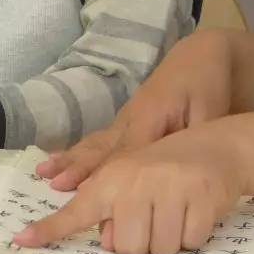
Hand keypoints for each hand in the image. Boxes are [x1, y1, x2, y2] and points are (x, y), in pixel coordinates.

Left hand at [16, 123, 245, 253]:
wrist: (218, 145)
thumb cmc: (169, 168)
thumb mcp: (134, 182)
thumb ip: (113, 210)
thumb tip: (110, 240)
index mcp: (115, 177)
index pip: (79, 208)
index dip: (51, 228)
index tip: (22, 240)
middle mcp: (138, 180)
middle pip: (127, 247)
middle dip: (144, 240)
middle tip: (157, 214)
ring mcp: (171, 187)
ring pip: (160, 249)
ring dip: (172, 238)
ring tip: (179, 209)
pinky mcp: (202, 197)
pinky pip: (192, 242)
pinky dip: (197, 234)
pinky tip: (198, 210)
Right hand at [37, 30, 233, 190]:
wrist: (202, 56)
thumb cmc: (207, 85)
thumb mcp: (208, 113)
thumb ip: (193, 140)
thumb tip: (181, 171)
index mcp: (151, 117)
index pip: (126, 154)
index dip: (108, 175)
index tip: (88, 197)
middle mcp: (132, 118)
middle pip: (103, 148)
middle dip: (80, 168)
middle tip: (55, 186)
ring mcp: (127, 119)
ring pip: (96, 144)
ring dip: (71, 160)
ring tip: (45, 174)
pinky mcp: (128, 122)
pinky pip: (100, 140)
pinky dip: (79, 152)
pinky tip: (60, 162)